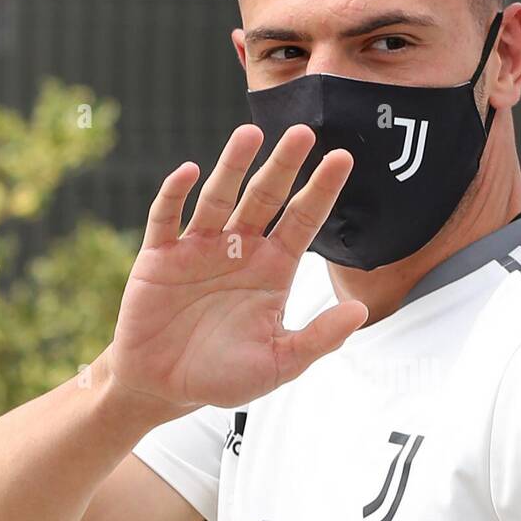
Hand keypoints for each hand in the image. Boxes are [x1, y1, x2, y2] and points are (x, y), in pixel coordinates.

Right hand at [108, 125, 366, 410]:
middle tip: (303, 132)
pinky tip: (190, 171)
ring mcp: (198, 249)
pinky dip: (175, 194)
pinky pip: (166, 218)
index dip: (321, 190)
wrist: (163, 388)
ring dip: (233, 166)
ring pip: (219, 198)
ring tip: (249, 135)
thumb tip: (361, 311)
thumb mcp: (278, 363)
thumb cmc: (223, 376)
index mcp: (272, 269)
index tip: (343, 158)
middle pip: (265, 198)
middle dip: (283, 165)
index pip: (302, 221)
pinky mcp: (159, 257)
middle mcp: (239, 249)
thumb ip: (319, 339)